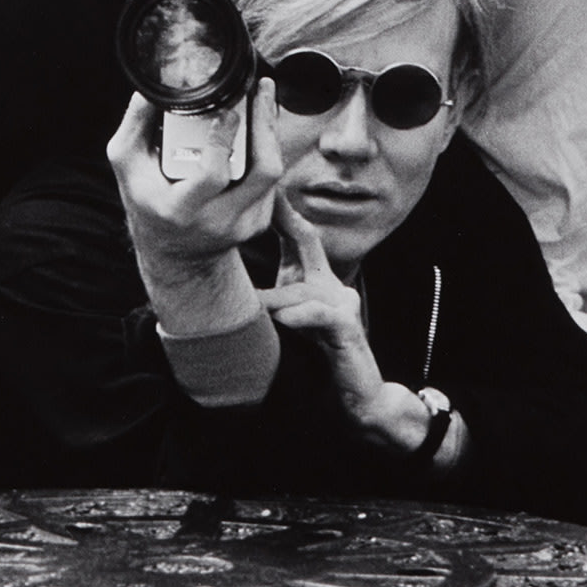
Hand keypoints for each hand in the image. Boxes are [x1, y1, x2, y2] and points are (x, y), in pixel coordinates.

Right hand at [107, 84, 282, 335]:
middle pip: (262, 172)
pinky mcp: (259, 220)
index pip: (213, 176)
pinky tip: (258, 125)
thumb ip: (134, 126)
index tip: (226, 111)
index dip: (222, 142)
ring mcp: (244, 223)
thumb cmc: (149, 202)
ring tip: (262, 98)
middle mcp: (219, 221)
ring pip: (272, 171)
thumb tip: (149, 90)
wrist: (176, 254)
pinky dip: (267, 146)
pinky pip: (271, 177)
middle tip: (261, 89)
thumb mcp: (129, 167)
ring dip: (270, 130)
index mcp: (182, 209)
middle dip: (265, 125)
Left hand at [257, 197, 431, 453]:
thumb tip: (228, 284)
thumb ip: (269, 300)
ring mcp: (344, 306)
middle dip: (286, 221)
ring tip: (253, 306)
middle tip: (261, 203)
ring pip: (302, 290)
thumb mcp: (290, 322)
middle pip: (308, 244)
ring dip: (274, 301)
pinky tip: (282, 318)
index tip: (260, 190)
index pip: (300, 237)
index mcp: (318, 281)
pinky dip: (300, 316)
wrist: (358, 396)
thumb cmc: (319, 358)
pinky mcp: (349, 330)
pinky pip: (321, 315)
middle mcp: (333, 286)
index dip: (281, 212)